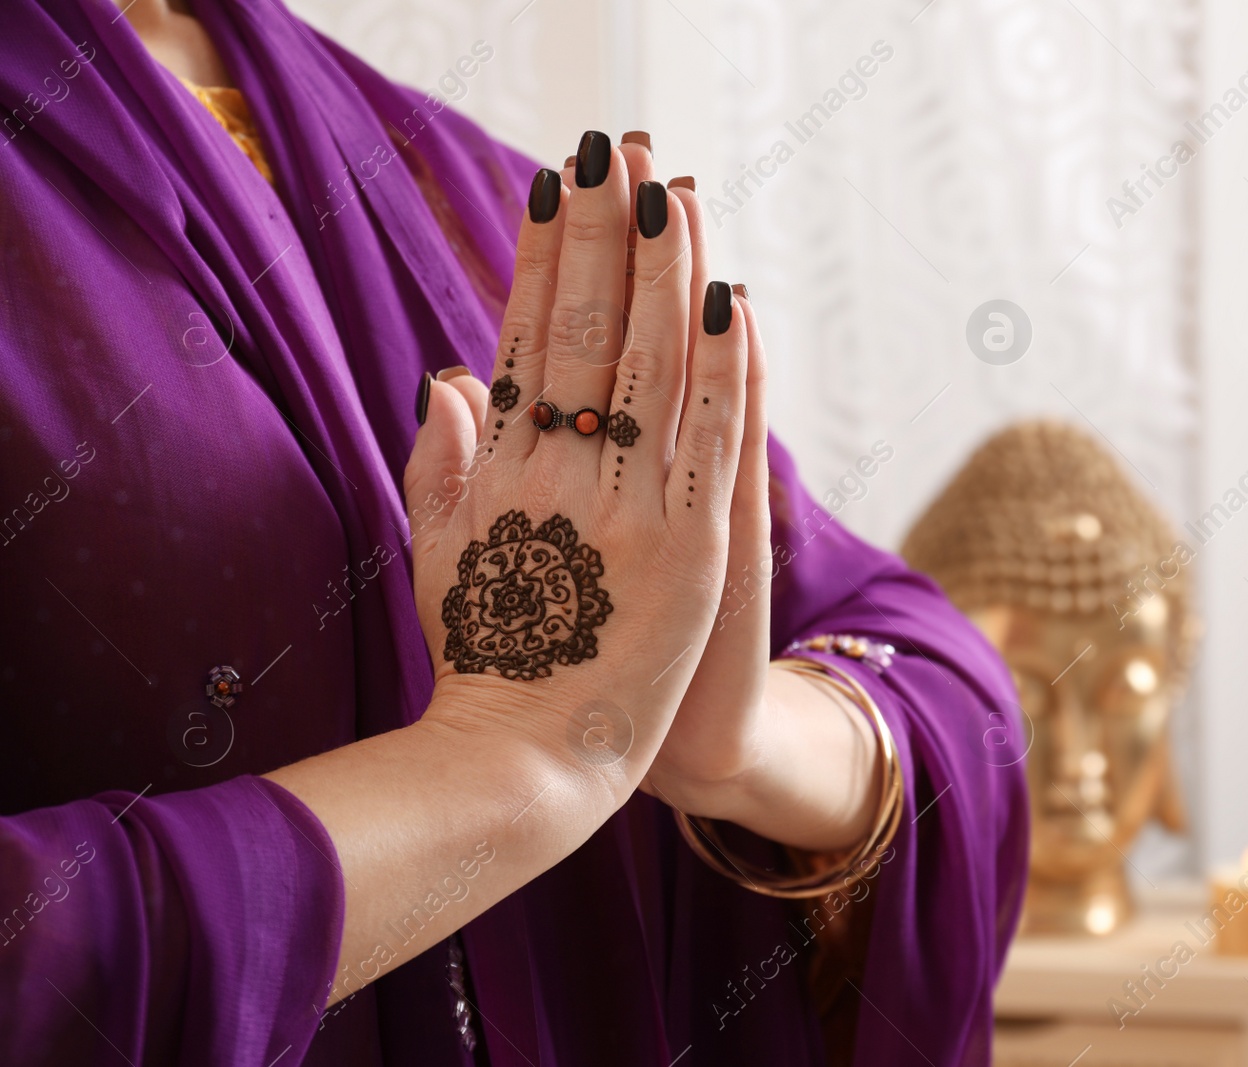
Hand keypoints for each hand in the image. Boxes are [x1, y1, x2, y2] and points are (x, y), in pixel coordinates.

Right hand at [403, 132, 750, 803]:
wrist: (525, 763)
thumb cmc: (483, 659)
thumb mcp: (438, 555)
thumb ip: (441, 463)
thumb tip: (451, 371)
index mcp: (500, 470)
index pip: (523, 335)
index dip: (539, 252)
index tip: (555, 181)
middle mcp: (560, 475)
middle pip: (585, 329)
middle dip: (604, 232)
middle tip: (617, 146)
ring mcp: (629, 510)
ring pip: (651, 366)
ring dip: (666, 271)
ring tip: (675, 190)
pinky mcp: (693, 551)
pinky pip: (712, 436)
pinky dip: (723, 365)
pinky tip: (731, 296)